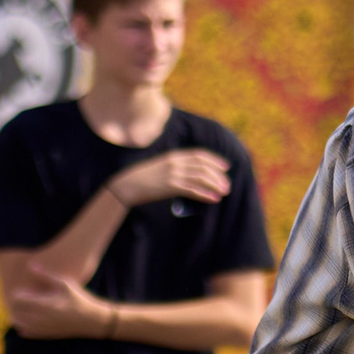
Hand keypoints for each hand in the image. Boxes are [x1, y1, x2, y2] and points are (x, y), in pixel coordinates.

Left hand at [8, 273, 115, 339]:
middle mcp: (39, 318)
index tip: (26, 291)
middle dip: (17, 304)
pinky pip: (23, 332)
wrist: (90, 320)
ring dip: (18, 314)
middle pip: (15, 311)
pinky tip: (30, 318)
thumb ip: (45, 275)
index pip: (17, 300)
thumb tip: (30, 265)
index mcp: (43, 304)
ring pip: (17, 322)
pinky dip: (22, 325)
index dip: (18, 293)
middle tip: (25, 298)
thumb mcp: (64, 284)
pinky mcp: (44, 335)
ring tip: (26, 308)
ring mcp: (41, 328)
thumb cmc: (78, 299)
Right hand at [107, 148, 229, 208]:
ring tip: (224, 192)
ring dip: (215, 184)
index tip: (225, 166)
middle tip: (227, 184)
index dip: (215, 160)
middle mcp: (175, 162)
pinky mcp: (170, 187)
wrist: (126, 185)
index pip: (199, 155)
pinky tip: (213, 199)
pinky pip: (192, 189)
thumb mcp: (161, 166)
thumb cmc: (143, 178)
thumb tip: (191, 172)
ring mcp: (172, 174)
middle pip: (203, 166)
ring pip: (201, 177)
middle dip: (218, 175)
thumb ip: (175, 166)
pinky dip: (205, 194)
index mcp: (173, 156)